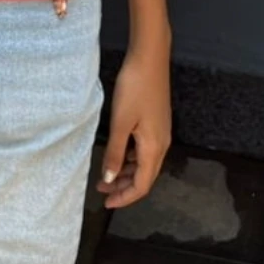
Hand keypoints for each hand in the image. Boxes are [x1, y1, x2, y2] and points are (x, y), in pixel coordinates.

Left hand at [96, 39, 170, 209]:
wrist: (150, 59)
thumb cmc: (134, 89)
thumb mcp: (120, 123)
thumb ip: (114, 152)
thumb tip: (110, 180)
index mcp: (154, 148)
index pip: (142, 185)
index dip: (125, 197)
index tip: (106, 204)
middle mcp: (161, 145)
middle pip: (145, 177)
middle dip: (124, 187)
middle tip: (101, 190)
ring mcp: (161, 133)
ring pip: (144, 163)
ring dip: (126, 172)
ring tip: (106, 174)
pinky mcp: (157, 122)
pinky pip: (144, 150)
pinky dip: (131, 158)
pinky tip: (118, 153)